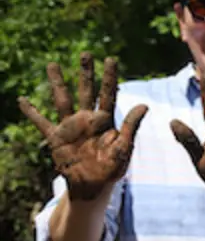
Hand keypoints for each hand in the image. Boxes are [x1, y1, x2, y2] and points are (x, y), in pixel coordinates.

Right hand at [18, 53, 146, 200]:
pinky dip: (31, 112)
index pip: (108, 94)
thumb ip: (131, 126)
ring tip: (53, 64)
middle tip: (86, 53)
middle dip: (86, 73)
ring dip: (57, 82)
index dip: (109, 77)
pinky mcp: (56, 138)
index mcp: (106, 121)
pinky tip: (22, 100)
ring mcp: (70, 127)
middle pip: (86, 91)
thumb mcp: (125, 148)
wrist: (94, 186)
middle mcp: (87, 119)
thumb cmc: (112, 169)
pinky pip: (41, 122)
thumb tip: (145, 105)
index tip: (111, 59)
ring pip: (62, 99)